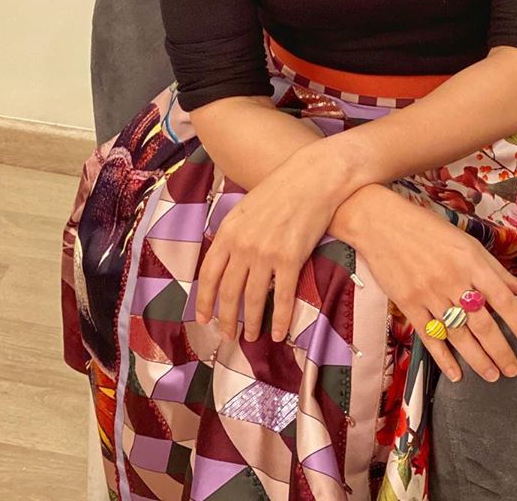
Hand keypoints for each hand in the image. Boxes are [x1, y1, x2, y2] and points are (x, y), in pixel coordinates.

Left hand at [194, 134, 342, 343]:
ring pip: (253, 299)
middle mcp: (242, 246)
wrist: (312, 178)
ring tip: (250, 337)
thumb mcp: (245, 209)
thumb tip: (225, 259)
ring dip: (251, 323)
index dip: (203, 301)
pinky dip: (280, 319)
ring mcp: (266, 253)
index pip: (208, 275)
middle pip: (228, 292)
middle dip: (226, 319)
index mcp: (228, 232)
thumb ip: (233, 234)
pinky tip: (279, 333)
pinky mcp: (290, 259)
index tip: (203, 319)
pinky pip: (283, 297)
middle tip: (227, 336)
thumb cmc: (280, 189)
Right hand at [353, 187, 516, 383]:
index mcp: (471, 262)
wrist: (381, 223)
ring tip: (492, 375)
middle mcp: (452, 280)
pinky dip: (444, 358)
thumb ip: (496, 269)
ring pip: (459, 334)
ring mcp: (429, 294)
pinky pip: (430, 336)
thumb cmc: (427, 229)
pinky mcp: (408, 303)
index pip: (503, 299)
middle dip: (501, 351)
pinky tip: (456, 373)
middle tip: (513, 370)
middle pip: (483, 323)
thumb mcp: (466, 242)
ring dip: (478, 359)